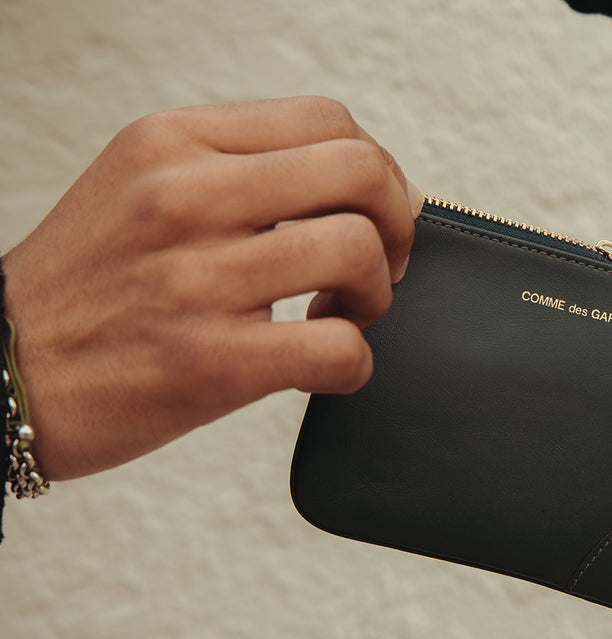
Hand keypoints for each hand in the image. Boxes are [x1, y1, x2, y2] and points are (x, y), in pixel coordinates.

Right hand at [2, 96, 421, 479]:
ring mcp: (196, 278)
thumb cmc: (90, 285)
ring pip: (357, 251)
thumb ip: (240, 169)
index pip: (327, 119)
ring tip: (342, 313)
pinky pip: (338, 348)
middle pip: (359, 170)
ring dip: (377, 293)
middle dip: (397, 220)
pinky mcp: (209, 361)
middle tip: (382, 262)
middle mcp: (184, 196)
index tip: (375, 210)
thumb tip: (365, 181)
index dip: (377, 167)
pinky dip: (355, 363)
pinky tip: (324, 366)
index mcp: (174, 143)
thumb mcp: (142, 186)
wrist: (2, 371)